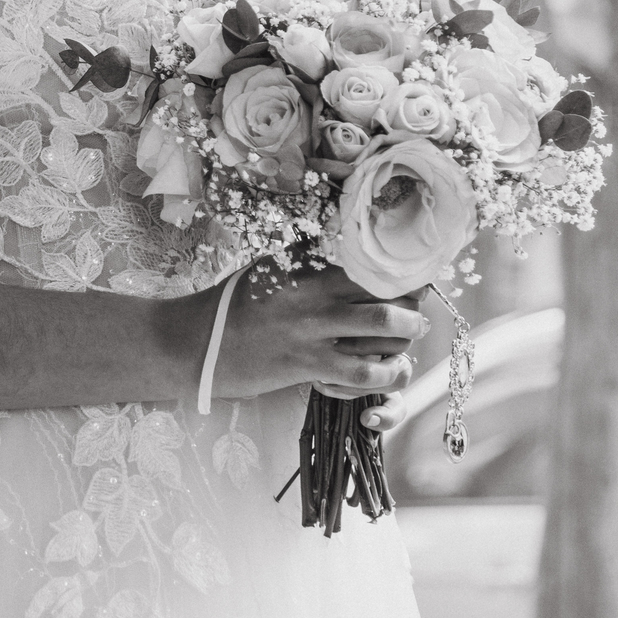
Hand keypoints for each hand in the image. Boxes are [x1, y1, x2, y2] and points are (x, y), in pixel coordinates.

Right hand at [210, 264, 426, 407]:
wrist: (201, 343)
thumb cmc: (235, 304)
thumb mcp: (271, 268)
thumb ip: (309, 258)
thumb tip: (345, 243)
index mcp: (307, 267)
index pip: (369, 260)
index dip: (401, 267)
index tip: (412, 272)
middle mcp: (316, 295)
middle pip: (388, 289)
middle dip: (413, 299)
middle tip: (416, 305)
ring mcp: (314, 332)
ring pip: (385, 327)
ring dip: (407, 333)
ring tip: (409, 334)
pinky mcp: (309, 367)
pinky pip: (364, 372)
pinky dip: (387, 374)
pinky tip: (390, 371)